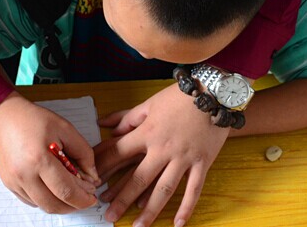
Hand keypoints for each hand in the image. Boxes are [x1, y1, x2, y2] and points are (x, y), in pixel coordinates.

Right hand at [0, 92, 100, 212]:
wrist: (1, 117)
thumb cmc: (32, 119)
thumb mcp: (64, 128)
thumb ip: (83, 152)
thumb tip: (92, 176)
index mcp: (39, 160)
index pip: (66, 191)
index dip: (83, 198)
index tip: (92, 196)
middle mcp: (24, 175)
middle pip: (54, 205)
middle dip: (74, 205)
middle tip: (84, 196)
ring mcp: (14, 182)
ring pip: (43, 206)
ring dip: (60, 204)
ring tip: (70, 190)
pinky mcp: (9, 184)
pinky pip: (31, 201)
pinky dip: (46, 199)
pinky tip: (52, 186)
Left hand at [94, 83, 229, 226]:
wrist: (214, 93)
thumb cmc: (180, 98)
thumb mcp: (149, 103)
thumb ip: (126, 118)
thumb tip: (103, 124)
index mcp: (147, 132)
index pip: (118, 153)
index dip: (103, 167)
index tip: (91, 181)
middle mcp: (162, 149)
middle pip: (138, 179)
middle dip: (121, 199)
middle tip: (109, 216)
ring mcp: (183, 158)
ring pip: (163, 190)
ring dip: (149, 210)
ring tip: (138, 226)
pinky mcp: (202, 163)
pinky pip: (193, 190)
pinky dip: (186, 208)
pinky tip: (176, 223)